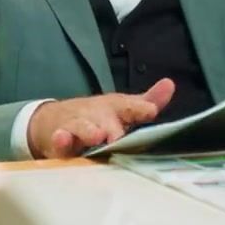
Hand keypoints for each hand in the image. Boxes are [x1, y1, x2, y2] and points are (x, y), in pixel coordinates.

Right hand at [28, 79, 175, 158]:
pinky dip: (60, 139)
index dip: (140, 108)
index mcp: (114, 108)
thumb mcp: (121, 108)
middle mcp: (96, 115)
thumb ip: (146, 102)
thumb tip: (170, 84)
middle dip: (113, 129)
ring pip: (82, 128)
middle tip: (118, 136)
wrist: (54, 120)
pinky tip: (62, 138)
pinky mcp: (59, 141)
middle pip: (105, 120)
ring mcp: (76, 126)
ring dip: (88, 131)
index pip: (128, 106)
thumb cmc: (96, 117)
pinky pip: (59, 141)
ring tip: (96, 136)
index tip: (150, 111)